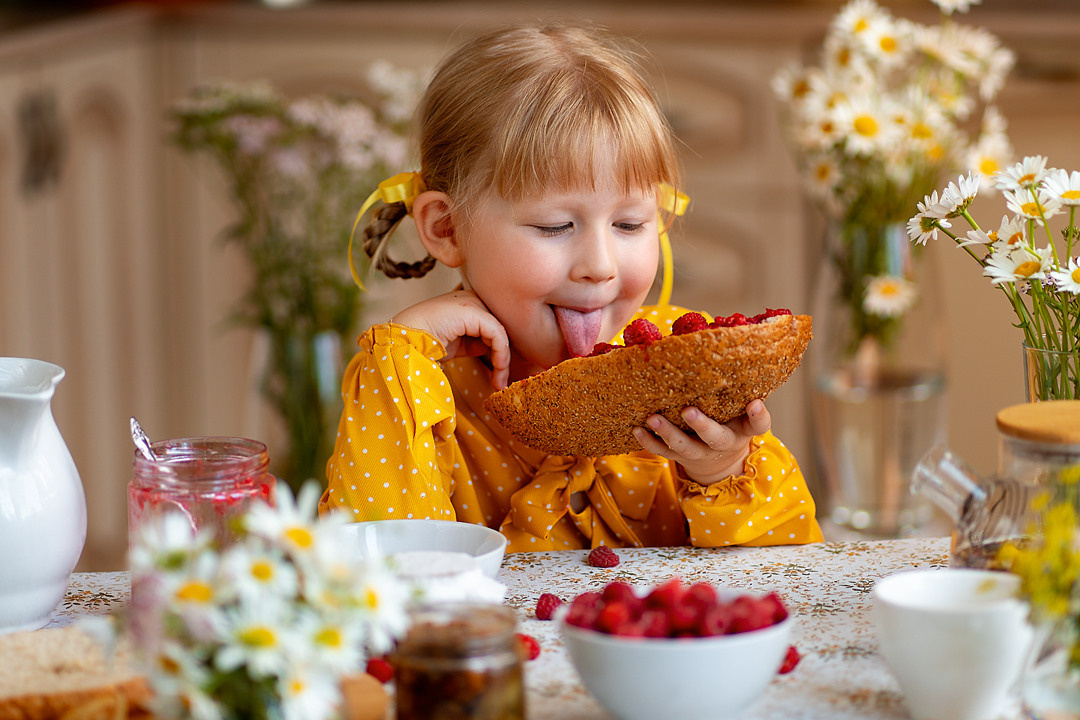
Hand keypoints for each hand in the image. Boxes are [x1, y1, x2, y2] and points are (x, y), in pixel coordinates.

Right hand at [391, 289, 511, 389]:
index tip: (498, 377)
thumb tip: (491, 350)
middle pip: (499, 330)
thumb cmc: (423, 343)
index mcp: (466, 303)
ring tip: (499, 382)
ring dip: (503, 361)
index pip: (493, 328)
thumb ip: (474, 343)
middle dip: (503, 358)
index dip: (499, 352)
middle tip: (500, 382)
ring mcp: (472, 302)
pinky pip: (498, 335)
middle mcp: (471, 299)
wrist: (403, 340)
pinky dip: (501, 355)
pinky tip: (497, 370)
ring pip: (501, 333)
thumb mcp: (455, 343)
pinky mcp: (473, 311)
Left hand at [632, 399, 771, 484]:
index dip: (758, 416)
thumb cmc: (729, 425)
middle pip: (715, 438)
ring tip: (652, 418)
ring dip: (667, 433)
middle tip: (688, 411)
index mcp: (741, 430)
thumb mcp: (740, 414)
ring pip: (684, 446)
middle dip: (702, 425)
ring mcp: (698, 452)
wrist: (718, 463)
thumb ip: (739, 392)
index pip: (758, 425)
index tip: (755, 403)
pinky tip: (637, 430)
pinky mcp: (678, 456)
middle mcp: (721, 443)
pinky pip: (662, 451)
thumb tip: (728, 352)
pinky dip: (648, 442)